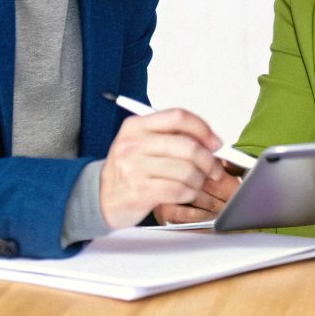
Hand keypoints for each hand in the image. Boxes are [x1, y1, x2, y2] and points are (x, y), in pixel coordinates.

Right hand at [99, 109, 228, 229]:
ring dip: (200, 179)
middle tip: (215, 169)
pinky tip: (186, 192)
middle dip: (209, 160)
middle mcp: (134, 144)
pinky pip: (179, 190)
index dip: (203, 129)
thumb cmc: (128, 170)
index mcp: (136, 126)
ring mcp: (135, 168)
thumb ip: (171, 137)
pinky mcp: (140, 191)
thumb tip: (211, 141)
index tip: (215, 142)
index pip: (178, 117)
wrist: (99, 197)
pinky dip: (190, 192)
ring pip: (187, 170)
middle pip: (188, 146)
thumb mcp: (141, 144)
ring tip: (196, 182)